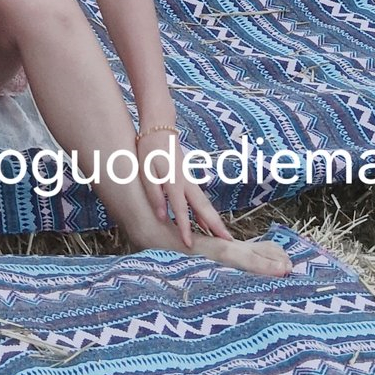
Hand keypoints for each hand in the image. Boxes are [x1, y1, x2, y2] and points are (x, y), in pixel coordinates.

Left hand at [137, 125, 231, 248]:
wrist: (160, 130)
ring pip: (205, 205)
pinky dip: (206, 214)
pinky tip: (209, 226)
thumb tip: (161, 217)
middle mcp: (187, 183)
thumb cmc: (150, 151)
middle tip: (228, 242)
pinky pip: (200, 201)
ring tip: (224, 238)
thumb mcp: (146, 172)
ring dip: (215, 222)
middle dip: (216, 226)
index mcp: (174, 182)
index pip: (182, 210)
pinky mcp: (189, 181)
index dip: (185, 228)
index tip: (190, 244)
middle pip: (204, 208)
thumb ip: (154, 195)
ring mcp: (190, 182)